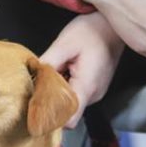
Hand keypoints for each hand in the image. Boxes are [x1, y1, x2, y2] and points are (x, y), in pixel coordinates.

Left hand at [40, 12, 124, 127]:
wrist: (112, 26)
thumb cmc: (92, 31)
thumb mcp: (64, 44)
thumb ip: (48, 63)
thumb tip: (33, 78)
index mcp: (86, 87)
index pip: (69, 120)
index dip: (52, 118)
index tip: (37, 108)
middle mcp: (94, 95)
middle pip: (68, 112)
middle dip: (52, 100)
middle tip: (43, 81)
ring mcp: (96, 93)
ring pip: (72, 103)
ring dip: (60, 92)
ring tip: (57, 72)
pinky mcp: (96, 88)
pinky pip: (78, 95)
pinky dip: (68, 87)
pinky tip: (66, 71)